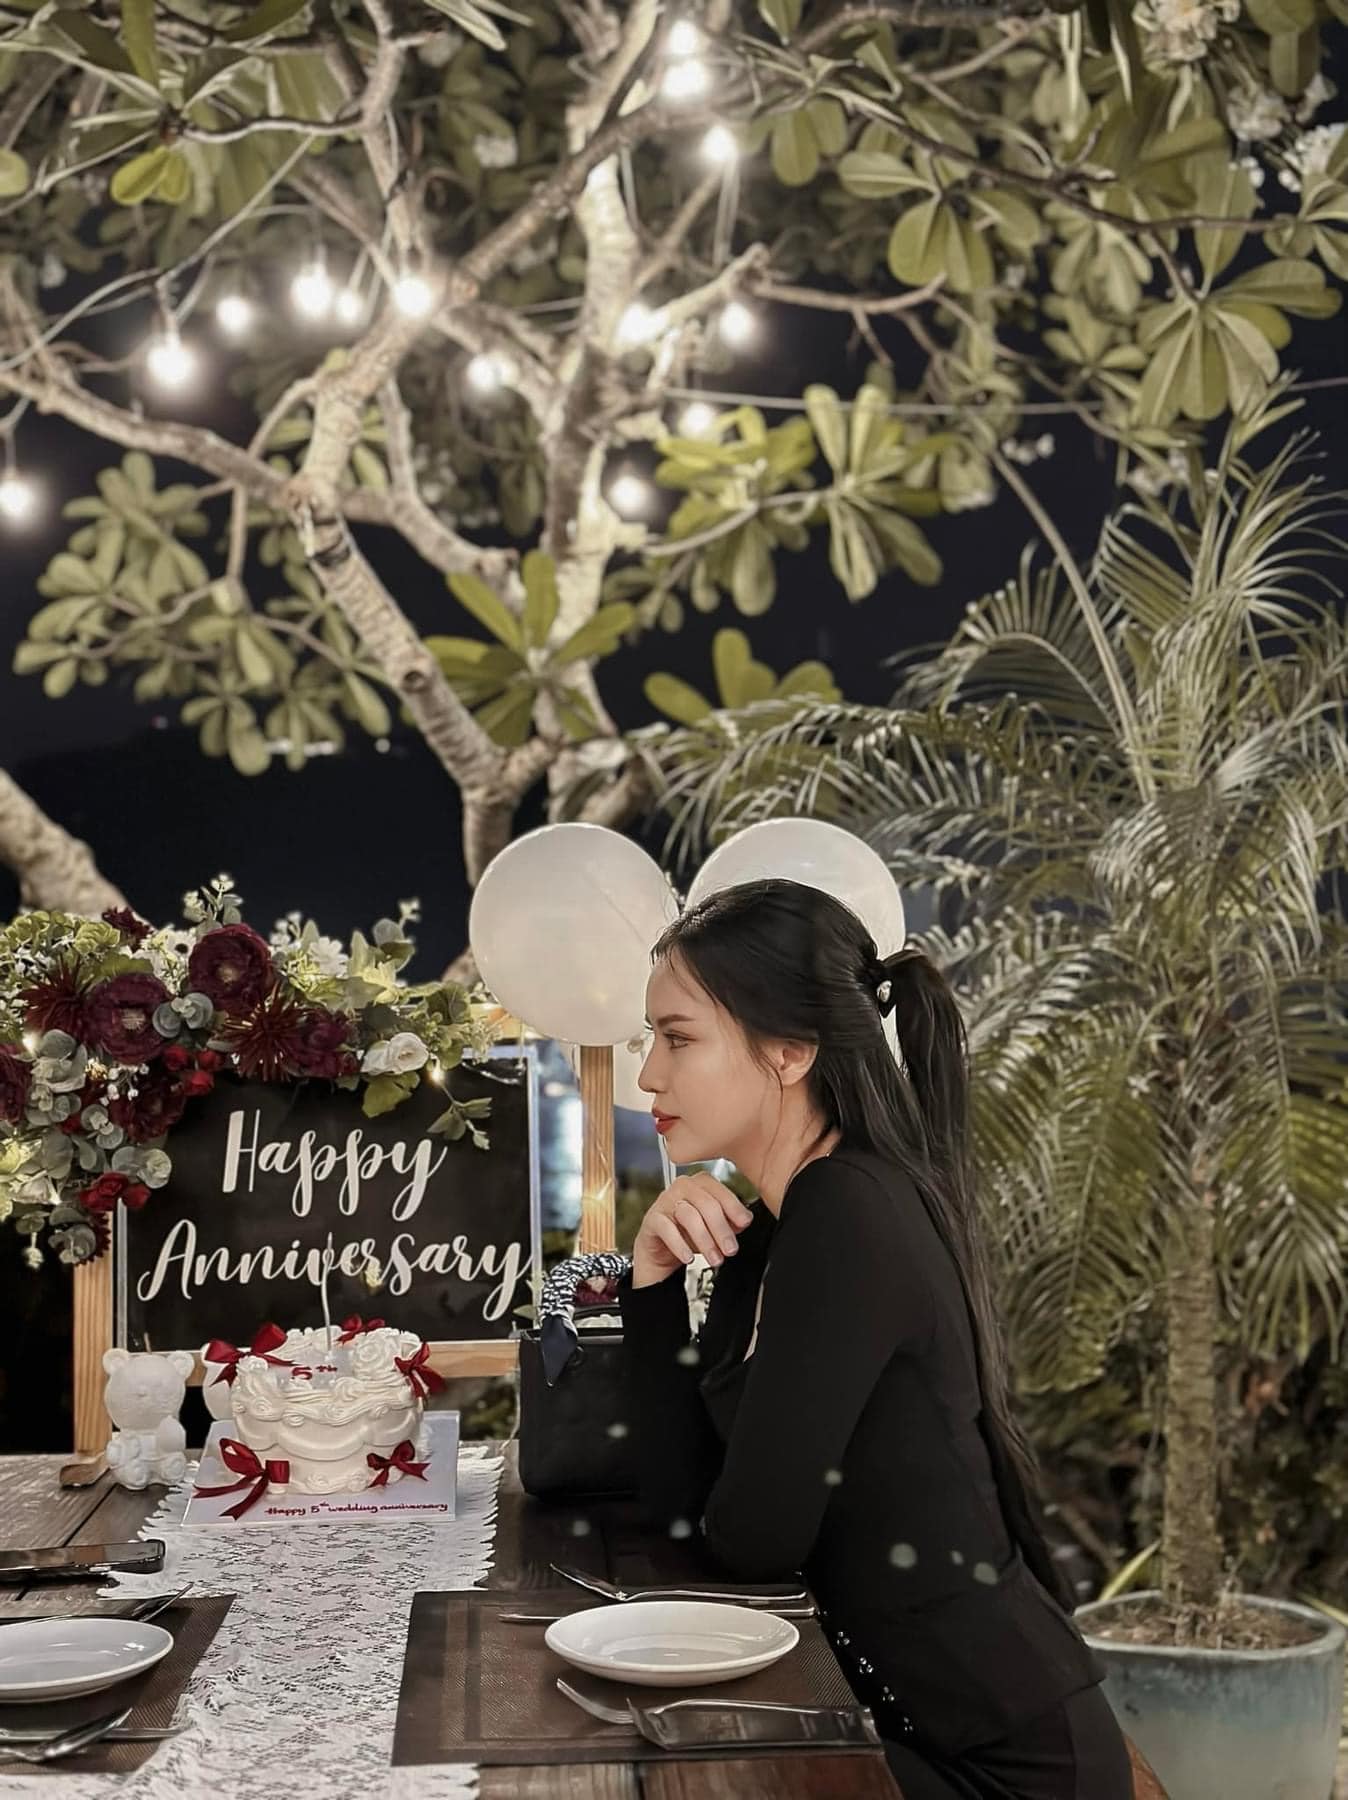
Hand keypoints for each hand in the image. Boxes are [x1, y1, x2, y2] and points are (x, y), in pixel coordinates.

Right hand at [631, 1172, 755, 1287]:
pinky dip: (680, 1245)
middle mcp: (682, 1187)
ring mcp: (665, 1201)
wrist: (661, 1250)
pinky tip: (689, 1258)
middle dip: (721, 1229)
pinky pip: (666, 1229)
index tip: (745, 1223)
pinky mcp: (652, 1218)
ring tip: (714, 1259)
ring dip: (705, 1241)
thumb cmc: (689, 1233)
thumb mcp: (715, 1228)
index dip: (734, 1207)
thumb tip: (745, 1219)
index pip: (720, 1190)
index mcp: (701, 1183)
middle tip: (730, 1250)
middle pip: (706, 1204)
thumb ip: (731, 1221)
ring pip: (689, 1216)